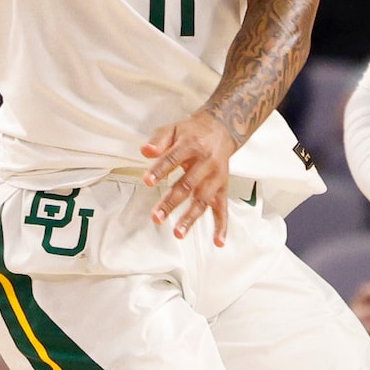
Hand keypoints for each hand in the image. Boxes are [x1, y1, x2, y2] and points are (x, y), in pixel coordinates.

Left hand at [140, 110, 237, 241]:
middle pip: (187, 185)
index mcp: (192, 146)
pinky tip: (217, 241)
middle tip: (157, 217)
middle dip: (171, 202)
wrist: (221, 130)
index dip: (160, 170)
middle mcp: (206, 163)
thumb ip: (158, 139)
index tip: (147, 181)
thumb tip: (145, 151)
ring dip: (191, 218)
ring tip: (178, 232)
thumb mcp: (174, 129)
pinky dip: (222, 226)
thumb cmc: (193, 133)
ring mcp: (215, 178)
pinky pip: (223, 209)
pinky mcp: (222, 188)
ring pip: (203, 200)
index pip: (173, 158)